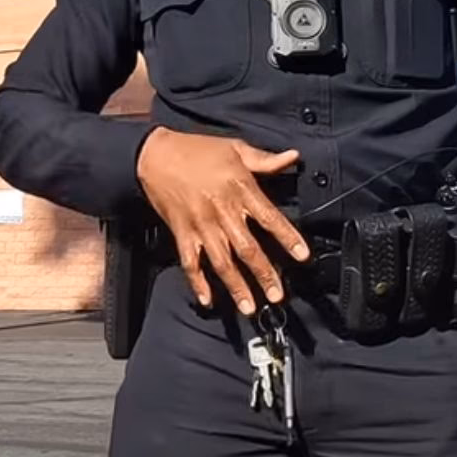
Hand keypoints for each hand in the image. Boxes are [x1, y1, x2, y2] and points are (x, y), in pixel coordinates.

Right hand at [135, 127, 310, 315]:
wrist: (154, 155)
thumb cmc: (197, 150)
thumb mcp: (234, 148)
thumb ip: (265, 159)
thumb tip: (293, 157)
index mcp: (239, 188)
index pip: (269, 217)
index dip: (287, 237)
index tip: (302, 256)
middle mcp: (222, 211)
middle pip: (247, 248)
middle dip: (264, 274)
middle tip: (277, 295)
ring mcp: (200, 224)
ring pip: (221, 261)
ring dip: (236, 286)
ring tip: (249, 308)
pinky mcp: (181, 232)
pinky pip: (190, 262)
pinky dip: (197, 282)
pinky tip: (207, 300)